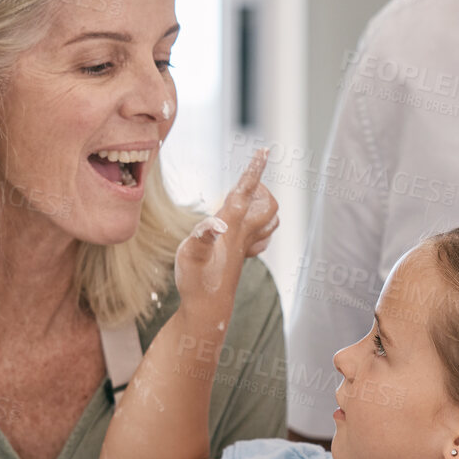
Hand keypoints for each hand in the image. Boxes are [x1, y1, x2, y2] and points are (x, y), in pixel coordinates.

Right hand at [174, 149, 277, 320]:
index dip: (254, 169)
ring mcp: (245, 248)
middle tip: (243, 183)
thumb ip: (201, 236)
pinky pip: (261, 237)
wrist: (207, 309)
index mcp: (231, 227)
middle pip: (267, 205)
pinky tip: (247, 228)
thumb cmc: (196, 281)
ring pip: (269, 221)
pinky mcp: (242, 258)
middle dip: (260, 188)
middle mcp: (242, 235)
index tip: (265, 150)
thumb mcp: (189, 255)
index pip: (245, 191)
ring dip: (263, 205)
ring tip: (245, 200)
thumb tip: (215, 222)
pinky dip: (260, 226)